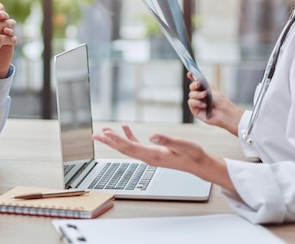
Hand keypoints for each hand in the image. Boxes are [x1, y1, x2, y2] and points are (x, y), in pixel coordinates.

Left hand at [92, 124, 235, 192]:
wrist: (199, 164)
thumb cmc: (192, 154)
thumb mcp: (182, 145)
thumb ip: (166, 140)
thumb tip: (151, 136)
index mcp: (153, 155)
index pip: (129, 147)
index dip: (115, 140)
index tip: (103, 134)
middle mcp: (148, 157)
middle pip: (124, 149)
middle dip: (109, 141)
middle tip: (95, 135)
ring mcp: (150, 155)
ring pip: (128, 147)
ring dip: (116, 139)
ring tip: (104, 132)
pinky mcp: (154, 152)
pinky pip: (137, 144)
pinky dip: (129, 136)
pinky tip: (125, 129)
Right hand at [187, 72, 243, 135]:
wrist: (224, 111)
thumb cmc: (220, 101)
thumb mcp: (212, 89)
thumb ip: (203, 83)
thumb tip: (196, 78)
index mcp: (204, 89)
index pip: (195, 82)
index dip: (191, 77)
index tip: (190, 73)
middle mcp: (199, 95)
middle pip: (191, 87)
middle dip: (194, 85)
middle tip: (199, 84)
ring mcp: (196, 102)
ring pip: (191, 94)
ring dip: (198, 94)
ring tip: (205, 96)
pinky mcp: (195, 110)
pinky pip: (191, 102)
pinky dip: (197, 102)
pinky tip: (204, 105)